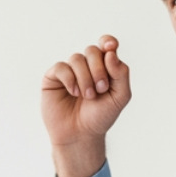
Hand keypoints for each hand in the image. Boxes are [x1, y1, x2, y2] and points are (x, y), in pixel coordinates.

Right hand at [42, 35, 131, 176]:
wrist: (80, 135)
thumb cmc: (100, 117)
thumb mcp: (119, 97)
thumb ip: (121, 74)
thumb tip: (111, 53)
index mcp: (105, 67)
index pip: (106, 45)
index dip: (108, 41)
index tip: (110, 47)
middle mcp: (87, 66)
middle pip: (93, 51)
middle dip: (98, 69)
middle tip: (101, 89)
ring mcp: (70, 71)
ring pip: (77, 58)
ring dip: (85, 78)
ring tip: (87, 96)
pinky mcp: (53, 78)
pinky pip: (61, 67)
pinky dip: (70, 79)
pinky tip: (74, 92)